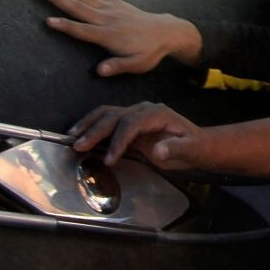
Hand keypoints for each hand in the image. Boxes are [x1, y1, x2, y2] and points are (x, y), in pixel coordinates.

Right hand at [35, 0, 202, 73]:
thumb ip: (118, 66)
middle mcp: (106, 17)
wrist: (166, 32)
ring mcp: (108, 6)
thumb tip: (100, 72)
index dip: (66, 27)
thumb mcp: (137, 64)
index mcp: (108, 35)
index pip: (83, 31)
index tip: (48, 21)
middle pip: (77, 6)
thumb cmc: (149, 51)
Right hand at [68, 101, 207, 168]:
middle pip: (115, 116)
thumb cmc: (193, 147)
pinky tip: (80, 134)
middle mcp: (145, 110)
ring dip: (89, 124)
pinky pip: (108, 120)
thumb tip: (159, 150)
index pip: (132, 123)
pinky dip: (92, 126)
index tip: (109, 159)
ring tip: (72, 138)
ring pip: (108, 114)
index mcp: (158, 114)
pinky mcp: (129, 122)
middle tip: (79, 147)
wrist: (196, 143)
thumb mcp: (190, 150)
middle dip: (96, 131)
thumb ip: (176, 149)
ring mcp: (136, 114)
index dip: (119, 140)